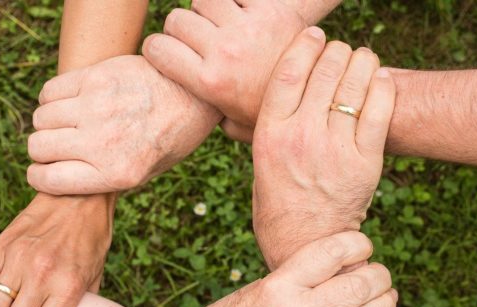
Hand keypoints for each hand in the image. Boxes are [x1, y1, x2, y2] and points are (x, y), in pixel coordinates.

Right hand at [26, 55, 221, 194]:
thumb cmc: (169, 138)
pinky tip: (70, 102)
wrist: (194, 95)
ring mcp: (97, 107)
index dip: (39, 177)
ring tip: (67, 122)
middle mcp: (103, 143)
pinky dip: (52, 98)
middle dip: (42, 150)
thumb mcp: (145, 173)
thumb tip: (61, 179)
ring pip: (41, 118)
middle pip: (38, 147)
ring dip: (48, 123)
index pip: (48, 180)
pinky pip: (50, 91)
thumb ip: (104, 179)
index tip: (43, 171)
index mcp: (116, 174)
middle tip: (58, 145)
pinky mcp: (96, 77)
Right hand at [72, 232, 395, 306]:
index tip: (362, 243)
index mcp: (278, 286)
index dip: (357, 243)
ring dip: (385, 303)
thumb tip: (335, 262)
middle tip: (379, 272)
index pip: (331, 253)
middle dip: (379, 275)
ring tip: (386, 295)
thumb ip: (294, 277)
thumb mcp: (256, 287)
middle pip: (357, 286)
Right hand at [142, 0, 305, 141]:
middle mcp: (224, 52)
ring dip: (207, 10)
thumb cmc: (271, 111)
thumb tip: (186, 111)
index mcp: (209, 82)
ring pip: (202, 0)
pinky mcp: (269, 9)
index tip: (165, 52)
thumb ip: (207, 115)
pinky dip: (234, 2)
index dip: (156, 48)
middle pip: (177, 19)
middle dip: (181, 29)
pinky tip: (241, 16)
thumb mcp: (234, 125)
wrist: (319, 90)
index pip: (157, 48)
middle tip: (197, 41)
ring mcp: (246, 28)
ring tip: (219, 25)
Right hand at [251, 29, 395, 268]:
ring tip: (363, 59)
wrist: (304, 244)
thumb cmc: (277, 203)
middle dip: (336, 51)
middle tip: (340, 50)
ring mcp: (334, 149)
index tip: (314, 35)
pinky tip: (380, 78)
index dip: (304, 45)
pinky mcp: (364, 162)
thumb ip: (262, 129)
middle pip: (325, 70)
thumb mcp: (258, 163)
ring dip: (362, 62)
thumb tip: (263, 96)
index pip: (288, 72)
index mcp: (269, 135)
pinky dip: (383, 86)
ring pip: (354, 84)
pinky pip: (380, 110)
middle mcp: (301, 137)